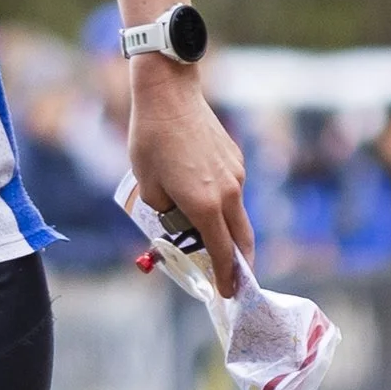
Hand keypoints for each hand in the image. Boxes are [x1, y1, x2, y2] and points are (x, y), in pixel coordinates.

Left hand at [128, 60, 252, 294]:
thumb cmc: (150, 140)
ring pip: (238, 215)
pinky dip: (224, 206)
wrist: (169, 95)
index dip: (226, 276)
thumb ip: (164, 212)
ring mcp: (236, 175)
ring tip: (215, 245)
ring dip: (230, 233)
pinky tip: (204, 202)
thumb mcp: (147, 186)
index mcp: (205, 205)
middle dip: (241, 264)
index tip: (227, 294)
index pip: (222, 252)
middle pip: (242, 239)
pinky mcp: (235, 160)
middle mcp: (228, 193)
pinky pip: (233, 192)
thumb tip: (176, 222)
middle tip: (236, 281)